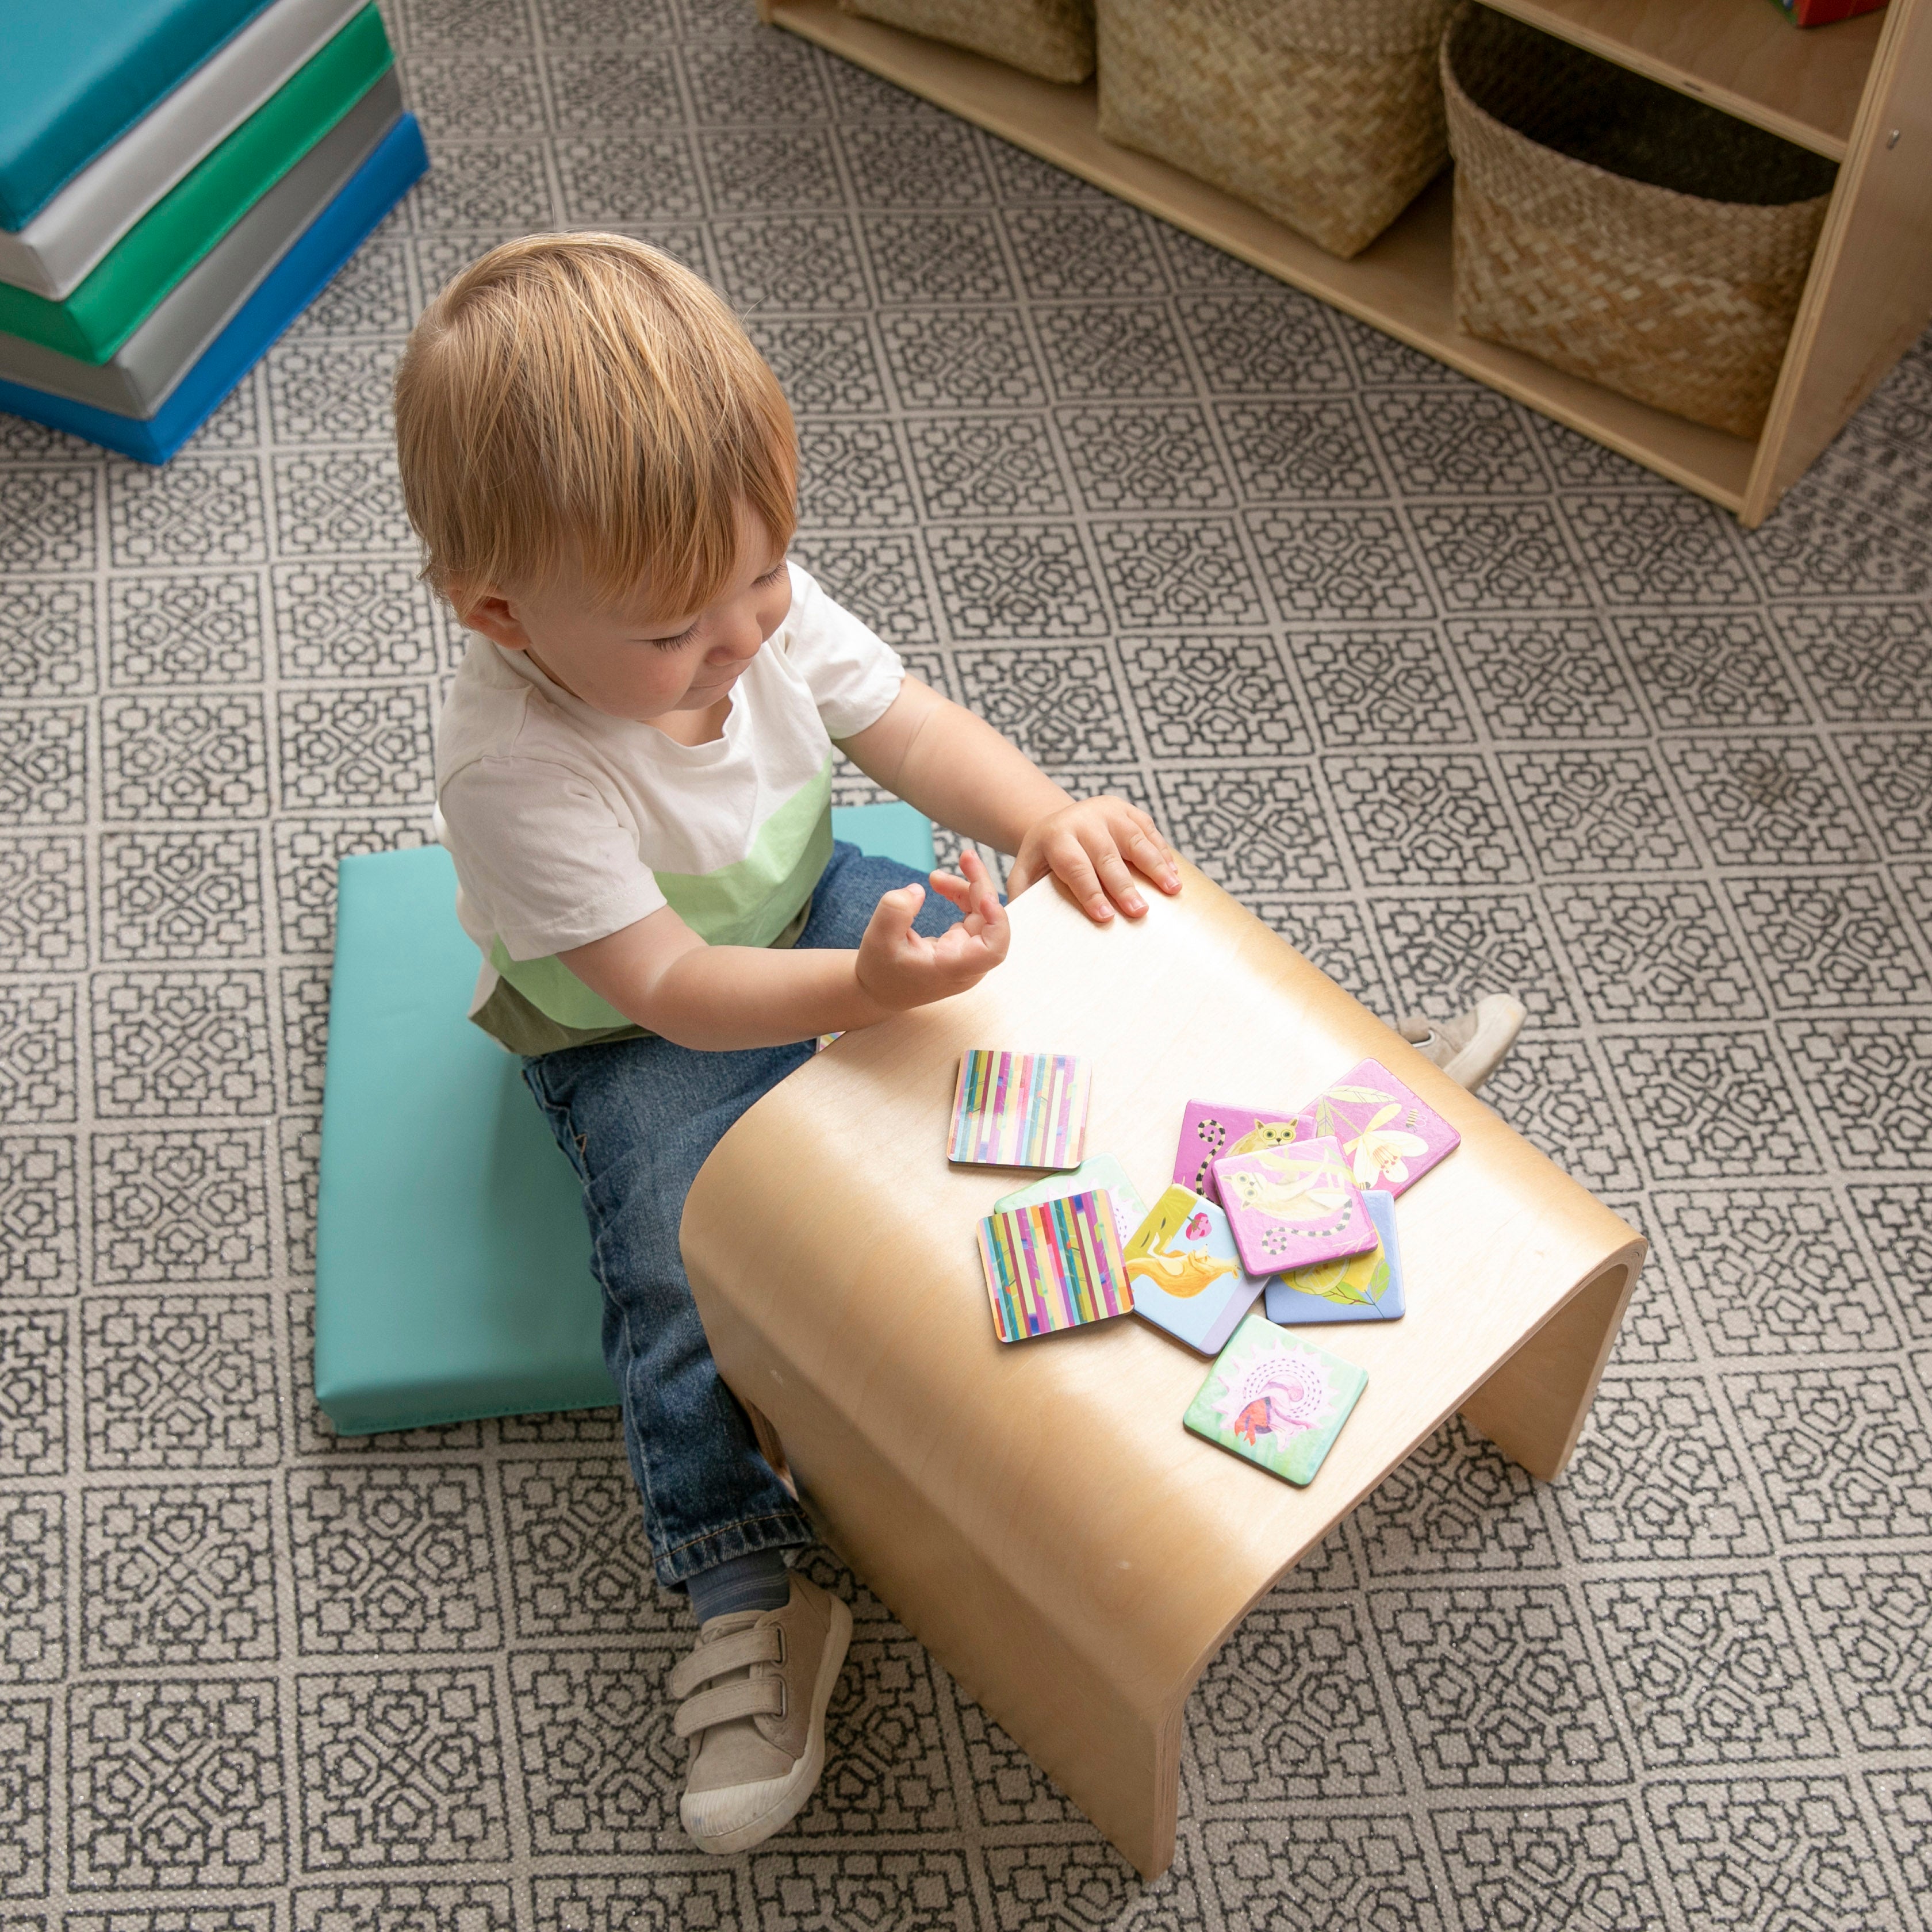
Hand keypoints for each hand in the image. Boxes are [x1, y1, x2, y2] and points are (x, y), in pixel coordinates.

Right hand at [855, 849, 1009, 1011]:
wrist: (879, 990)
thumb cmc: (879, 969)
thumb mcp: (877, 938)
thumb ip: (895, 911)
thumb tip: (919, 889)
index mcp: (952, 967)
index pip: (992, 950)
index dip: (998, 923)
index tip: (985, 898)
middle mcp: (967, 963)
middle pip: (991, 923)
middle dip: (981, 886)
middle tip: (966, 856)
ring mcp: (966, 954)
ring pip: (982, 915)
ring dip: (968, 889)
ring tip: (937, 875)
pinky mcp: (961, 946)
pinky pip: (972, 917)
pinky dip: (960, 897)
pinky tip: (941, 885)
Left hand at [1007, 796, 1179, 923]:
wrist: (1059, 821)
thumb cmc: (1044, 858)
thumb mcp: (1025, 871)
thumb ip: (1023, 894)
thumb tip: (1020, 926)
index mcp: (1056, 836)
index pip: (1075, 867)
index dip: (1090, 892)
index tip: (1105, 917)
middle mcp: (1083, 819)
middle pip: (1107, 856)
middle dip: (1125, 886)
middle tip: (1139, 912)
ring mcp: (1109, 811)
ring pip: (1135, 840)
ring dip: (1156, 866)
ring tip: (1172, 890)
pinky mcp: (1128, 809)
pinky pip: (1149, 830)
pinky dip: (1163, 852)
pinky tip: (1174, 873)